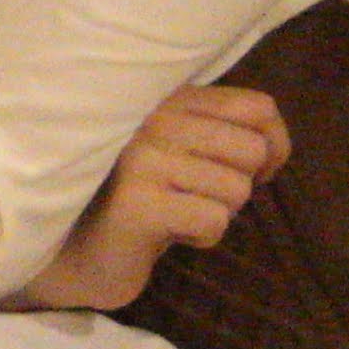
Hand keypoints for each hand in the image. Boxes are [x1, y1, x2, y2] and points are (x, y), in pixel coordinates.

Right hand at [12, 84, 289, 311]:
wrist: (74, 250)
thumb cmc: (141, 199)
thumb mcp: (181, 151)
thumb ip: (222, 133)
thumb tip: (273, 146)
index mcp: (168, 98)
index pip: (257, 107)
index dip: (272, 146)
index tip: (246, 172)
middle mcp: (153, 117)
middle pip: (252, 150)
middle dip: (237, 185)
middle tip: (197, 196)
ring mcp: (142, 158)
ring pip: (236, 189)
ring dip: (216, 213)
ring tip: (175, 212)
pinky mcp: (138, 203)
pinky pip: (213, 220)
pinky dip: (201, 236)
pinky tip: (167, 232)